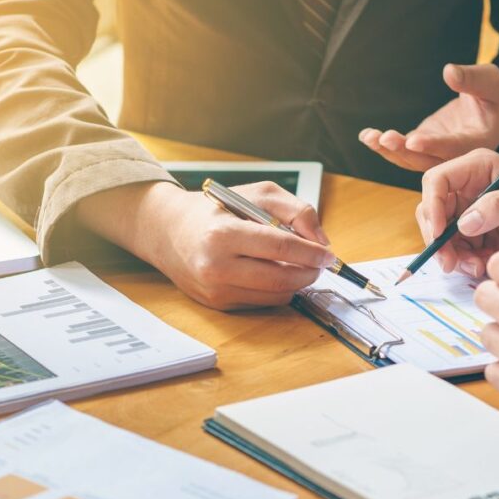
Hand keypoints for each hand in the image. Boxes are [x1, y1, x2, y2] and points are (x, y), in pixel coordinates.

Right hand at [78, 181, 333, 309]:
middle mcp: (216, 266)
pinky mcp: (218, 304)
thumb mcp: (256, 194)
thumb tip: (320, 241)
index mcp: (223, 234)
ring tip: (298, 265)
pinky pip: (262, 302)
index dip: (311, 253)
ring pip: (275, 295)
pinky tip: (274, 272)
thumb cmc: (215, 210)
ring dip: (295, 282)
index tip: (329, 255)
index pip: (280, 248)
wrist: (169, 232)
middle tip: (319, 263)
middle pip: (281, 278)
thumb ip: (295, 210)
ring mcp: (216, 290)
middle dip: (309, 272)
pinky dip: (276, 289)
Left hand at [359, 63, 498, 172]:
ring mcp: (437, 153)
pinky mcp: (424, 146)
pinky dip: (385, 145)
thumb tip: (449, 72)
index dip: (433, 145)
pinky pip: (403, 150)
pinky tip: (367, 136)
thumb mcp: (490, 82)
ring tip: (369, 137)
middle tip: (384, 137)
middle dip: (403, 151)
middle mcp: (455, 155)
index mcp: (476, 142)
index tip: (413, 140)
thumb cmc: (494, 95)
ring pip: (411, 159)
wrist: (491, 112)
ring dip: (389, 150)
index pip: (453, 147)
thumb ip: (472, 79)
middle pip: (427, 160)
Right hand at [416, 149, 498, 276]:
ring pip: (439, 236)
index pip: (437, 181)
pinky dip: (461, 264)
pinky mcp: (472, 238)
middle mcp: (466, 190)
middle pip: (431, 211)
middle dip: (436, 238)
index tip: (440, 233)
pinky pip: (453, 252)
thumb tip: (464, 223)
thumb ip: (498, 205)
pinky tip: (480, 267)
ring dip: (449, 255)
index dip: (432, 206)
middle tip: (448, 262)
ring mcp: (467, 215)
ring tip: (474, 266)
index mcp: (477, 169)